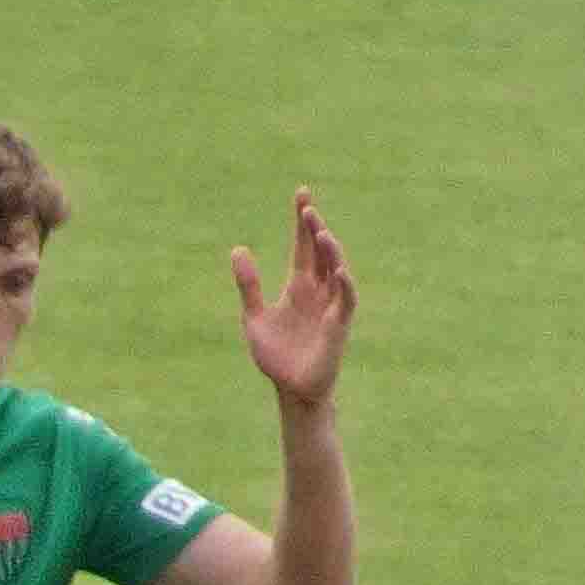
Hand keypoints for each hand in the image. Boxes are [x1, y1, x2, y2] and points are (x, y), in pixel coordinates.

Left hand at [231, 190, 355, 408]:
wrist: (291, 390)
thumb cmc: (277, 356)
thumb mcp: (254, 317)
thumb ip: (248, 285)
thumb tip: (238, 249)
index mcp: (298, 286)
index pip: (303, 246)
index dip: (302, 221)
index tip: (301, 194)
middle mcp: (318, 291)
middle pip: (321, 251)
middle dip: (315, 228)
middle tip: (307, 206)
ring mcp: (331, 306)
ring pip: (336, 269)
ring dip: (330, 251)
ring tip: (319, 231)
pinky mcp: (339, 325)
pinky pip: (346, 300)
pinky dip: (344, 284)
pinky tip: (337, 270)